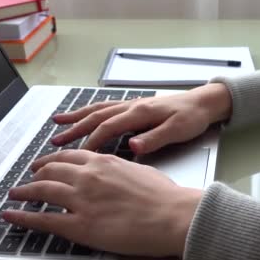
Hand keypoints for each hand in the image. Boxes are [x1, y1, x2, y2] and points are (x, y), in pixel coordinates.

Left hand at [3, 150, 202, 256]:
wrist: (173, 216)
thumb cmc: (165, 197)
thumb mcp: (141, 170)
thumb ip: (122, 170)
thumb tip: (119, 173)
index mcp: (104, 162)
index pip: (70, 156)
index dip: (54, 160)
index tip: (46, 163)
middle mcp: (88, 176)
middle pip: (51, 170)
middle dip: (36, 173)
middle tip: (29, 177)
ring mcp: (81, 200)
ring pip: (42, 190)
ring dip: (24, 191)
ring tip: (15, 194)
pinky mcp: (80, 225)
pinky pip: (43, 219)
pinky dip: (23, 216)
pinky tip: (12, 214)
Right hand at [51, 83, 231, 154]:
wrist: (204, 103)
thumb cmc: (192, 118)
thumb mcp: (176, 131)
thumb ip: (154, 139)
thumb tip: (132, 147)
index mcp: (139, 113)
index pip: (108, 128)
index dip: (91, 142)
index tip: (76, 156)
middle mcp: (132, 106)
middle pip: (96, 116)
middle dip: (75, 129)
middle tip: (55, 141)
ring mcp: (132, 104)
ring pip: (98, 109)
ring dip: (77, 116)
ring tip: (58, 122)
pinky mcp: (135, 106)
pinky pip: (106, 107)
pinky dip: (91, 111)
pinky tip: (84, 115)